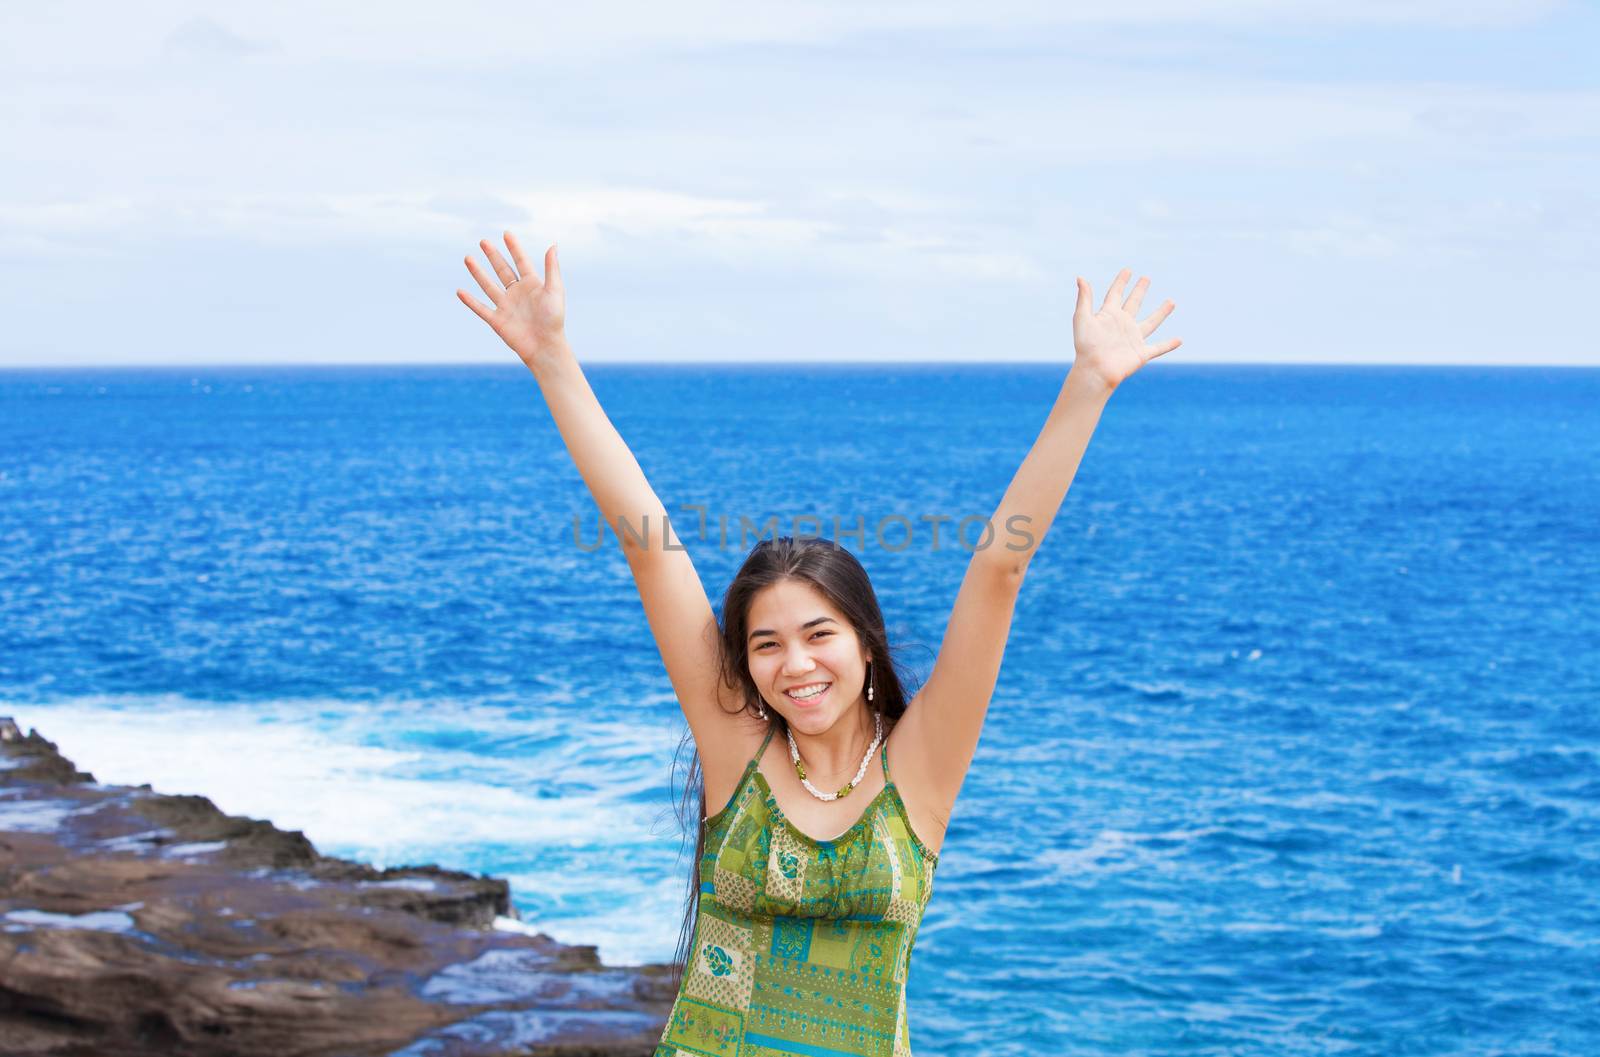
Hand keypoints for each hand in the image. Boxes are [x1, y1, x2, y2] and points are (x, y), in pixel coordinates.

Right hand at [457, 232, 566, 369]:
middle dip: (493, 256)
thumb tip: (553, 245)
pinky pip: (481, 308)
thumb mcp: (554, 290)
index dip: (514, 248)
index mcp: (532, 285)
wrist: (545, 346)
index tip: (506, 234)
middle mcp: (517, 294)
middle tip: (483, 241)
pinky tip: (460, 291)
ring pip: (488, 285)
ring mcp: (506, 306)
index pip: (521, 262)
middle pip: (502, 270)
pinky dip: (470, 301)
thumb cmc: (554, 319)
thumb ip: (551, 268)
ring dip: (478, 272)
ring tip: (468, 258)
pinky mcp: (497, 320)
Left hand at [1071, 268, 1180, 393]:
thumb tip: (1080, 278)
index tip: (1128, 270)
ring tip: (1172, 301)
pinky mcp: (1141, 353)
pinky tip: (1179, 340)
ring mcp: (1133, 339)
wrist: (1094, 370)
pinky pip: (1158, 348)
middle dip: (1139, 290)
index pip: (1115, 294)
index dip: (1121, 282)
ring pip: (1151, 322)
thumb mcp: (1082, 318)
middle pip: (1133, 303)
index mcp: (1109, 315)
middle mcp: (1122, 325)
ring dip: (1162, 312)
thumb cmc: (1086, 346)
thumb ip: (1084, 298)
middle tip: (1146, 278)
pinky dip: (1169, 344)